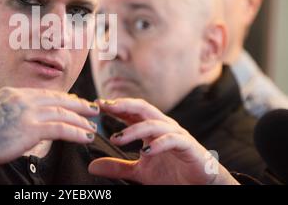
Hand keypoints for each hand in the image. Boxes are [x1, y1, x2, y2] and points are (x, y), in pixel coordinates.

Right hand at [0, 87, 98, 167]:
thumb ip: (12, 110)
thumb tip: (23, 119)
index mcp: (13, 93)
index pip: (44, 94)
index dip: (63, 99)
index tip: (74, 103)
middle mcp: (23, 99)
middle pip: (58, 100)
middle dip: (78, 105)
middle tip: (92, 109)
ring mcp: (28, 112)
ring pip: (63, 113)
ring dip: (80, 121)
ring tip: (92, 127)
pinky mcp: (31, 128)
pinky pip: (61, 128)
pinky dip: (76, 132)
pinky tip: (85, 136)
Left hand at [88, 98, 238, 184]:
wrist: (200, 185)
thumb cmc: (172, 174)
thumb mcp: (139, 172)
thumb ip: (118, 166)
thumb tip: (91, 166)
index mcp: (151, 129)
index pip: (131, 112)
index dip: (115, 106)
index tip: (96, 105)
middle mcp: (163, 127)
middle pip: (142, 108)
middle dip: (123, 105)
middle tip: (104, 106)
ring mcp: (176, 135)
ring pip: (154, 124)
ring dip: (134, 130)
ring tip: (117, 139)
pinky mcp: (188, 146)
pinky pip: (173, 140)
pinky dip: (159, 144)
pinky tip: (145, 152)